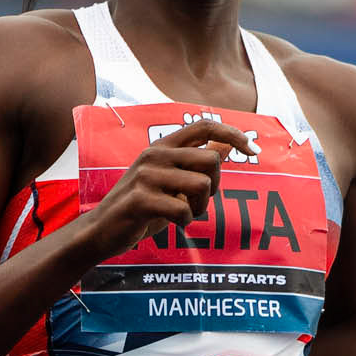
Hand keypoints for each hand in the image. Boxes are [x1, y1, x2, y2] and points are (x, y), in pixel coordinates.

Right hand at [86, 118, 255, 255]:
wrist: (101, 230)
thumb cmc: (140, 207)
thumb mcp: (170, 180)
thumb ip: (195, 163)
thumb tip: (227, 145)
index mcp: (162, 146)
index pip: (204, 125)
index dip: (233, 134)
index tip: (254, 149)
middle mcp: (155, 154)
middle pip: (211, 160)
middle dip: (215, 186)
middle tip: (198, 203)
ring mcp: (146, 176)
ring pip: (202, 186)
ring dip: (200, 207)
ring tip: (183, 214)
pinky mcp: (141, 199)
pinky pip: (183, 210)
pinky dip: (185, 222)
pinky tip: (172, 223)